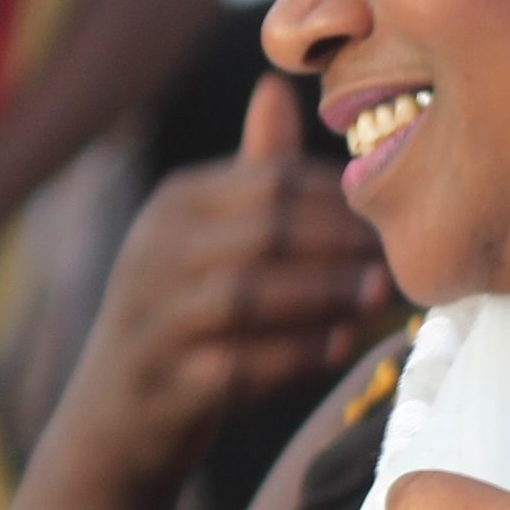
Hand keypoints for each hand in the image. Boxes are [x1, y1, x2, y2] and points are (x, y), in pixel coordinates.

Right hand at [48, 83, 391, 487]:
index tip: (392, 214)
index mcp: (172, 208)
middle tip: (397, 256)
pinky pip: (240, 366)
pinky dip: (297, 356)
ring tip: (378, 297)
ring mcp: (153, 321)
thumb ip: (248, 175)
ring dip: (325, 294)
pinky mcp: (164, 384)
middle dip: (340, 243)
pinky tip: (341, 348)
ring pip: (251, 295)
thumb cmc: (179, 320)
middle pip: (264, 231)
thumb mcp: (200, 240)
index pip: (268, 182)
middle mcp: (152, 256)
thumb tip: (277, 86)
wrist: (111, 423)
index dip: (338, 198)